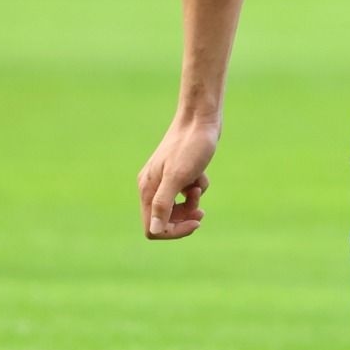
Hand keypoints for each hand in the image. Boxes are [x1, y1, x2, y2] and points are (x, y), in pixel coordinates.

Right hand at [138, 117, 219, 240]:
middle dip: (184, 218)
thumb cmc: (190, 146)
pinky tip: (201, 173)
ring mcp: (166, 179)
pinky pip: (188, 192)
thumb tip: (153, 230)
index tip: (194, 223)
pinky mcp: (180, 172)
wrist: (201, 119)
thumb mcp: (178, 177)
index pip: (152, 228)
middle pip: (164, 220)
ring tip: (200, 187)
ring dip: (192, 203)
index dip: (174, 231)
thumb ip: (163, 204)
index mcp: (148, 189)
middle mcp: (153, 186)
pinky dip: (197, 187)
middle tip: (201, 211)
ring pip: (177, 207)